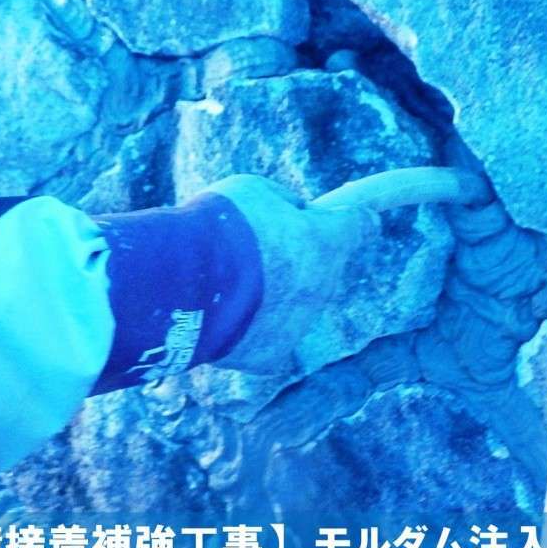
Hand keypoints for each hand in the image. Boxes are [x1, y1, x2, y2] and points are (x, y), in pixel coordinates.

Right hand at [204, 175, 379, 374]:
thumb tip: (295, 217)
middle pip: (322, 269)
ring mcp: (301, 324)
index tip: (353, 218)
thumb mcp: (256, 192)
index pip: (361, 227)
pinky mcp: (272, 355)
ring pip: (294, 305)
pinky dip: (250, 329)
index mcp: (327, 241)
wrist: (185, 286)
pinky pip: (267, 337)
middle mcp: (325, 285)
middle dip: (299, 259)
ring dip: (271, 295)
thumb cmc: (220, 228)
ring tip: (227, 285)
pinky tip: (222, 317)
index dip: (353, 221)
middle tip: (255, 252)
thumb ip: (285, 205)